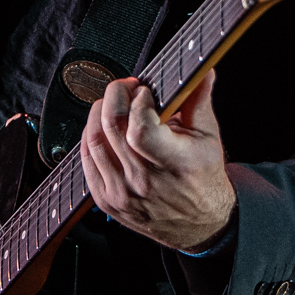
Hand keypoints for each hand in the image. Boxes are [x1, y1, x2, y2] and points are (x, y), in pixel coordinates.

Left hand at [79, 71, 234, 251]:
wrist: (198, 224)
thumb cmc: (203, 179)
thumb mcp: (209, 138)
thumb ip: (199, 101)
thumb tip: (202, 70)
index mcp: (174, 164)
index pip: (140, 129)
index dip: (138, 102)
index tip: (145, 91)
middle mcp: (144, 181)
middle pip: (111, 128)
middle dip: (115, 96)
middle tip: (127, 87)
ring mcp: (122, 193)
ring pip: (94, 141)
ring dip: (99, 112)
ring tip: (115, 104)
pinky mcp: (106, 200)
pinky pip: (85, 160)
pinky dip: (89, 136)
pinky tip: (103, 126)